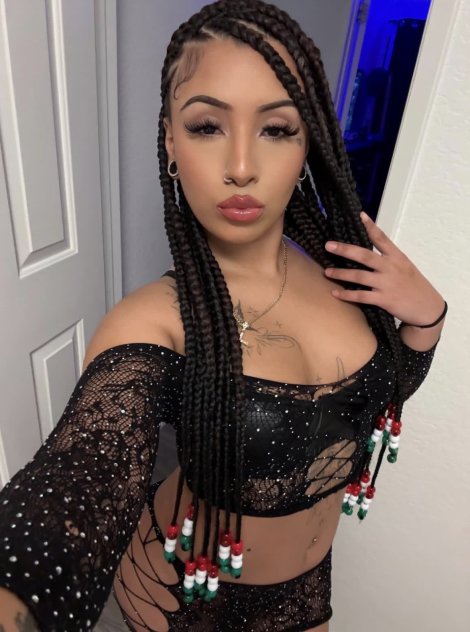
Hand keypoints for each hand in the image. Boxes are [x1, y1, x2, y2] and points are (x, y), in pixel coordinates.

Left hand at [323, 212, 443, 324]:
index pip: (382, 238)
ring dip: (341, 274)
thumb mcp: (405, 266)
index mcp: (397, 257)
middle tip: (328, 245)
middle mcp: (390, 268)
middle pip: (365, 256)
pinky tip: (335, 293)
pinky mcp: (384, 299)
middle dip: (345, 250)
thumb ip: (388, 258)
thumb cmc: (413, 285)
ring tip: (327, 272)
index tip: (360, 215)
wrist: (427, 308)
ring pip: (359, 276)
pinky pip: (361, 296)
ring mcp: (387, 284)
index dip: (371, 227)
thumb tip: (368, 251)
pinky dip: (347, 295)